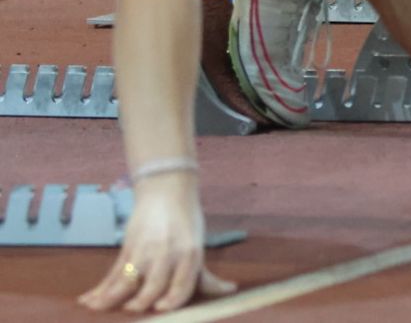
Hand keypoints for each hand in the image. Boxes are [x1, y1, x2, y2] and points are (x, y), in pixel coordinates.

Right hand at [77, 173, 235, 312]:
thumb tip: (230, 290)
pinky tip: (88, 300)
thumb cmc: (186, 223)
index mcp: (190, 255)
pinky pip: (113, 272)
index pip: (182, 285)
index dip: (171, 300)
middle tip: (133, 310)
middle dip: (141, 302)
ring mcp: (145, 250)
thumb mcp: (197, 248)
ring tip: (100, 308)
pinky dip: (99, 288)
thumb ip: (205, 276)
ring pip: (127, 280)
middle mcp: (168, 254)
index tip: (161, 310)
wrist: (167, 191)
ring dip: (111, 298)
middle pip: (153, 286)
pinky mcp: (128, 246)